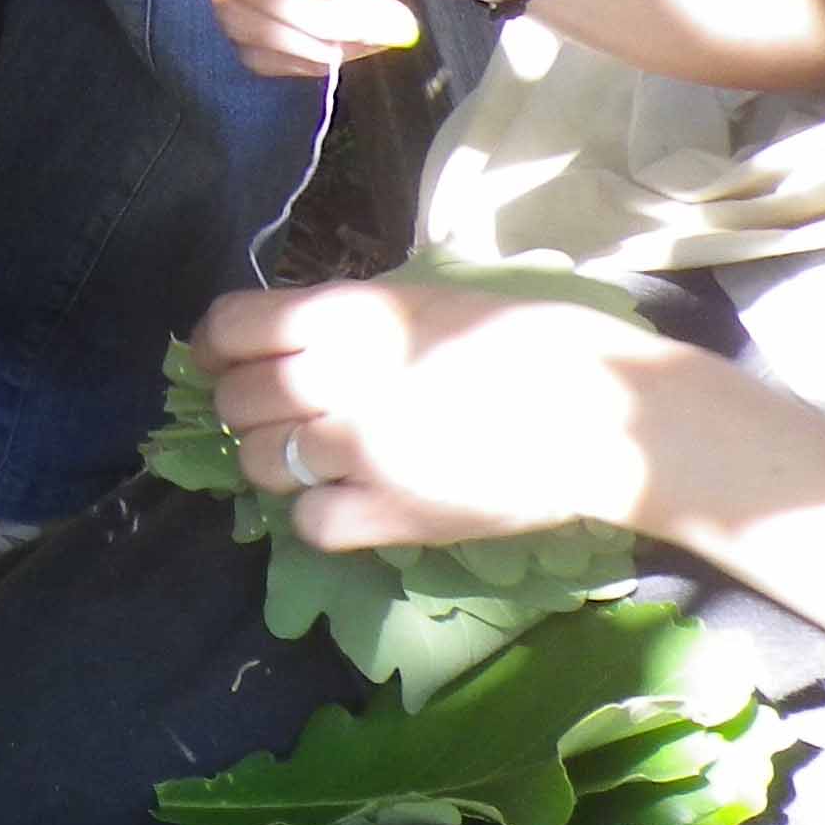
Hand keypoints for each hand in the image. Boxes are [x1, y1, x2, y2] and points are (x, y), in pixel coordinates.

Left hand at [195, 276, 701, 548]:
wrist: (609, 415)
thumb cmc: (533, 341)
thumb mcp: (429, 301)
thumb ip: (354, 322)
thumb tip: (292, 340)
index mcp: (348, 317)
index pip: (232, 327)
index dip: (214, 347)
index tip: (220, 361)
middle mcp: (337, 381)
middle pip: (237, 400)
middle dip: (243, 407)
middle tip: (275, 414)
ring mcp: (359, 453)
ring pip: (259, 464)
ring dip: (273, 461)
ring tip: (313, 459)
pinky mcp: (390, 516)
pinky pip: (308, 523)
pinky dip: (317, 515)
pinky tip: (348, 500)